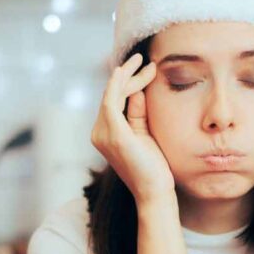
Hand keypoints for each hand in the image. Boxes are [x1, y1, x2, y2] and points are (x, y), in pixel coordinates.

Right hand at [90, 53, 173, 205]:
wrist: (155, 192)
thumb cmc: (154, 167)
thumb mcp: (145, 133)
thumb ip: (138, 112)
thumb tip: (137, 90)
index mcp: (106, 133)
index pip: (114, 100)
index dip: (130, 82)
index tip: (150, 70)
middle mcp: (99, 133)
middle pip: (112, 95)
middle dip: (130, 76)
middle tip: (147, 61)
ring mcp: (104, 134)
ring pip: (112, 95)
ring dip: (128, 76)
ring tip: (146, 63)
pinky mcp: (114, 135)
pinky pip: (112, 101)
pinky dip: (118, 84)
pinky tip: (126, 71)